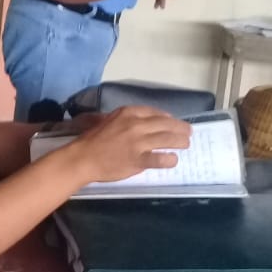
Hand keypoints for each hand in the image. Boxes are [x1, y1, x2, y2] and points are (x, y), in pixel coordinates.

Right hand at [72, 105, 191, 183]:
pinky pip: (159, 158)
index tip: (172, 122)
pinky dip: (169, 159)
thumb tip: (140, 121)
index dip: (168, 117)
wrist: (83, 158)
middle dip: (180, 127)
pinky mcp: (138, 160)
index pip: (155, 112)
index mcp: (128, 113)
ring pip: (167, 139)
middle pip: (166, 124)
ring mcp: (138, 143)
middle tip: (188, 131)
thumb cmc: (92, 140)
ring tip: (186, 144)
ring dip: (180, 141)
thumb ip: (125, 119)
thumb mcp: (108, 120)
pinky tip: (173, 159)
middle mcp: (136, 125)